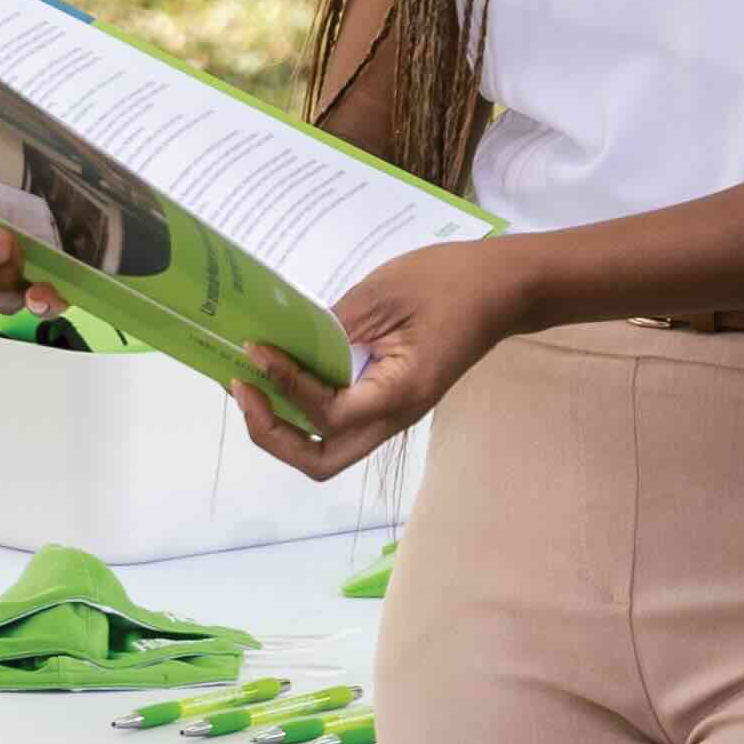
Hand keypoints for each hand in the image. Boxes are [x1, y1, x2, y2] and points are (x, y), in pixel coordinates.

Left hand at [235, 238, 513, 480]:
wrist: (501, 290)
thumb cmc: (449, 283)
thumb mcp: (383, 294)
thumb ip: (332, 326)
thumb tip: (282, 345)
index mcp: (399, 394)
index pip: (328, 413)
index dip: (285, 386)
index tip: (256, 350)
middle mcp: (393, 417)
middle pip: (320, 460)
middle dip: (272, 435)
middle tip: (242, 390)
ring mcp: (391, 414)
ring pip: (326, 450)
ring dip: (283, 430)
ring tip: (252, 388)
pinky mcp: (386, 400)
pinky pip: (337, 423)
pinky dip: (302, 410)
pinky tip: (281, 377)